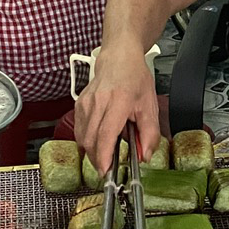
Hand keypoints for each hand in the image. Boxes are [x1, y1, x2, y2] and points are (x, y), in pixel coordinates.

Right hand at [74, 44, 159, 173]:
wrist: (119, 58)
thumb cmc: (135, 79)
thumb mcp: (149, 106)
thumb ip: (150, 133)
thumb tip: (145, 155)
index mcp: (119, 100)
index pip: (106, 132)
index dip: (104, 154)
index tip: (105, 170)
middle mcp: (99, 101)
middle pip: (91, 139)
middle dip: (97, 159)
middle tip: (107, 169)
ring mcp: (86, 102)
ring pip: (82, 137)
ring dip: (92, 151)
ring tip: (105, 153)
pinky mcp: (78, 104)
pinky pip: (79, 130)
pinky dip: (87, 140)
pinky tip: (98, 139)